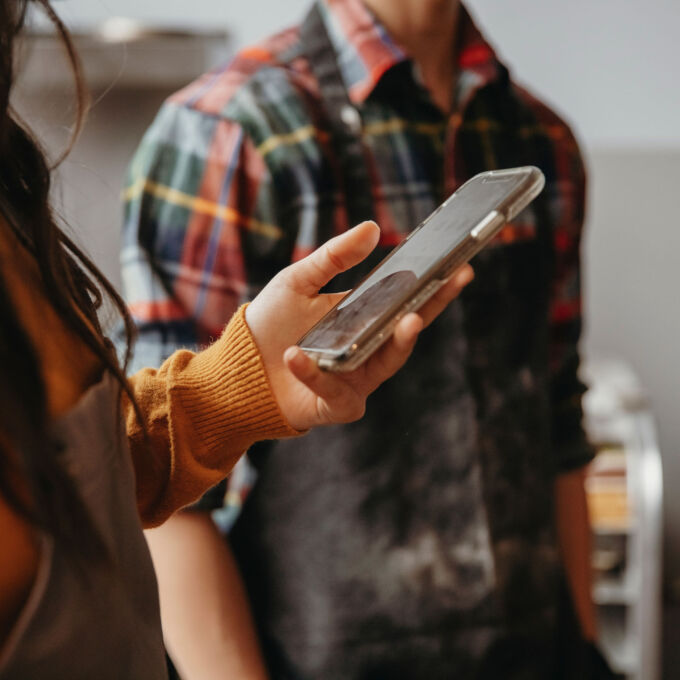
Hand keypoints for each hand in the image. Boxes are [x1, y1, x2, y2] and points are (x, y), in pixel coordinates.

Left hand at [245, 221, 472, 430]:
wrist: (240, 366)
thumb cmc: (272, 322)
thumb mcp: (299, 280)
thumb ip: (334, 257)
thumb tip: (372, 228)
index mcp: (364, 318)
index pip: (407, 302)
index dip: (434, 286)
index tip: (459, 265)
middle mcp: (368, 349)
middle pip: (409, 330)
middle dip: (433, 306)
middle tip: (454, 281)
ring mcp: (356, 379)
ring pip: (387, 363)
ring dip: (398, 343)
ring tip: (408, 321)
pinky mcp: (336, 405)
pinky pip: (335, 391)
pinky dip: (315, 374)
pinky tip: (295, 355)